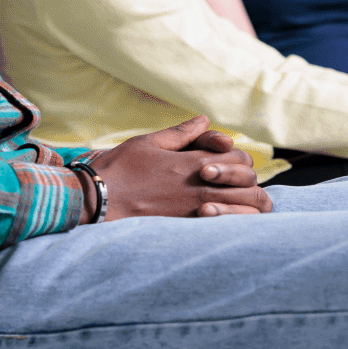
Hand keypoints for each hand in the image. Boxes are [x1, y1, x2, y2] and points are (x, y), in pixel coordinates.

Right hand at [86, 115, 272, 219]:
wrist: (97, 202)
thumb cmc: (120, 169)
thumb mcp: (149, 142)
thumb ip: (181, 133)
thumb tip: (205, 119)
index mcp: (193, 163)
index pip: (240, 158)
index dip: (237, 158)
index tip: (222, 160)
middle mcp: (201, 187)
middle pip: (250, 183)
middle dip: (247, 181)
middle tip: (232, 182)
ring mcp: (197, 211)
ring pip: (247, 209)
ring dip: (248, 204)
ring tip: (235, 201)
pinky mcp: (190, 229)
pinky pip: (229, 228)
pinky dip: (236, 221)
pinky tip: (224, 217)